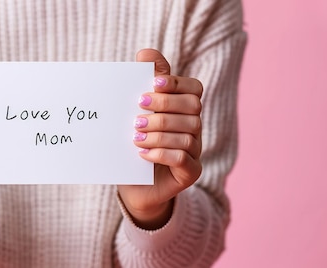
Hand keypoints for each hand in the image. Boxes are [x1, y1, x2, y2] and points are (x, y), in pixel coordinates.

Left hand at [117, 49, 202, 229]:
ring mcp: (195, 151)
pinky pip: (185, 159)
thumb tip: (146, 54)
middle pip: (193, 108)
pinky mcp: (189, 173)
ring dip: (159, 133)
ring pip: (189, 134)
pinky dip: (163, 153)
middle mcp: (193, 128)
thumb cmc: (132, 145)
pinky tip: (143, 154)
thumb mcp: (132, 116)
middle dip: (164, 108)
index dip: (176, 83)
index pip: (193, 88)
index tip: (152, 83)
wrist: (132, 187)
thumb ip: (141, 86)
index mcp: (182, 109)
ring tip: (135, 137)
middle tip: (137, 115)